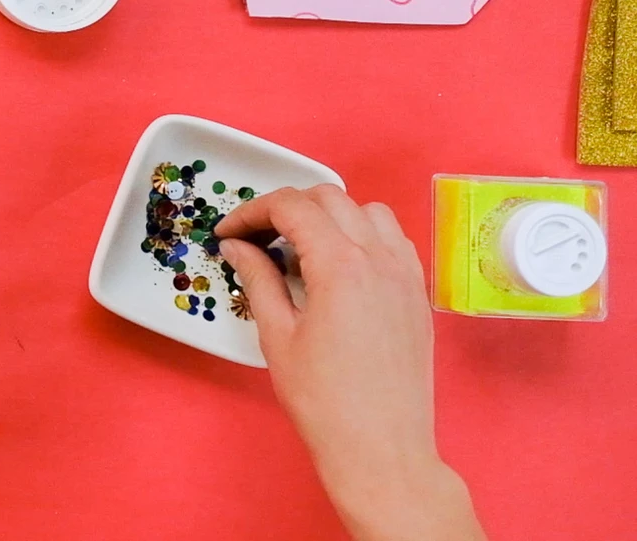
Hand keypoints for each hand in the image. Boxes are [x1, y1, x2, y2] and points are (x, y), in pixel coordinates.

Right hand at [215, 185, 484, 540]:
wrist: (382, 448)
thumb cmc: (324, 400)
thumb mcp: (277, 336)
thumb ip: (258, 279)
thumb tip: (238, 246)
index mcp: (341, 266)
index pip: (292, 207)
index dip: (252, 211)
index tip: (229, 233)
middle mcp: (380, 258)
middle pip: (329, 198)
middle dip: (287, 207)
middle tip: (256, 237)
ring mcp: (406, 274)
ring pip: (367, 211)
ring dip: (329, 215)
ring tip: (301, 247)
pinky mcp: (418, 294)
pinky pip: (393, 239)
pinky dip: (363, 234)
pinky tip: (341, 265)